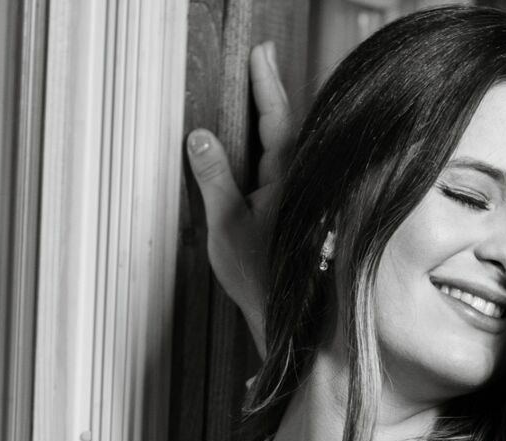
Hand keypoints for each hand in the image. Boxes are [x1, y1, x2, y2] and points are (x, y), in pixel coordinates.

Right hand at [185, 40, 294, 355]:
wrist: (292, 323)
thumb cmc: (260, 279)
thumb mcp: (225, 226)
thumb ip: (213, 178)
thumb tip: (200, 137)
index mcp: (287, 178)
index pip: (276, 118)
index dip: (266, 83)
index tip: (261, 51)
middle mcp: (303, 184)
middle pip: (288, 128)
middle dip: (272, 95)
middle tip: (261, 62)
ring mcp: (306, 201)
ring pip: (291, 151)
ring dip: (275, 124)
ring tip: (262, 96)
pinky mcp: (303, 217)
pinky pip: (288, 173)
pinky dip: (276, 154)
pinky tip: (267, 154)